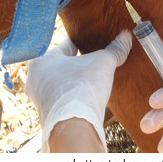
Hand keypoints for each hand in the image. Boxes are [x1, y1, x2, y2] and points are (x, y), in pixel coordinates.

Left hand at [25, 30, 131, 151]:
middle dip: (78, 63)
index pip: (66, 45)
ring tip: (91, 79)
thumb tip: (126, 36)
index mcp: (42, 60)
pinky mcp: (47, 114)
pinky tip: (86, 95)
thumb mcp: (103, 62)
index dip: (82, 42)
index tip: (91, 41)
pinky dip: (73, 95)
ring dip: (74, 80)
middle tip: (93, 60)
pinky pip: (62, 99)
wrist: (74, 125)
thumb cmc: (83, 87)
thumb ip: (115, 49)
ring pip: (61, 82)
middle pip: (62, 65)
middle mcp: (35, 79)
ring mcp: (39, 99)